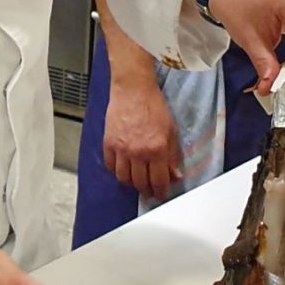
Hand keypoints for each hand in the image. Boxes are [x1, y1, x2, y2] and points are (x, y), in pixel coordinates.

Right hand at [101, 78, 183, 200]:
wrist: (133, 90)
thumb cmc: (154, 106)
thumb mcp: (172, 130)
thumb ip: (173, 155)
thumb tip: (175, 175)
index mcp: (157, 149)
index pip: (159, 181)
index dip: (161, 192)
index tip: (161, 195)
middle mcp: (138, 152)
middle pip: (140, 183)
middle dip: (146, 191)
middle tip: (149, 191)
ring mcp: (121, 148)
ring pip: (124, 178)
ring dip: (131, 184)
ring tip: (136, 183)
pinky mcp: (108, 143)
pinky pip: (110, 165)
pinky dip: (116, 171)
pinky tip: (122, 170)